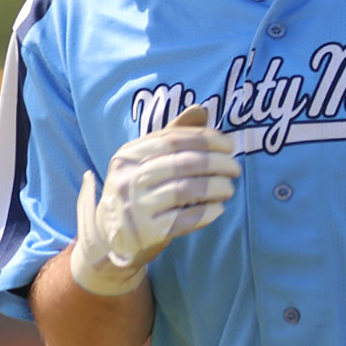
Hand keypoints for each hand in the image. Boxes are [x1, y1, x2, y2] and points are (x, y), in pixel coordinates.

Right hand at [69, 105, 240, 295]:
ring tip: (228, 188)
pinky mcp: (147, 232)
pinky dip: (207, 212)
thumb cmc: (137, 190)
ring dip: (216, 188)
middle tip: (234, 168)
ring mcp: (136, 207)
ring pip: (187, 190)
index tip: (229, 145)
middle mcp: (128, 178)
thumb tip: (200, 110)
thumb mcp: (145, 160)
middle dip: (217, 163)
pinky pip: (186, 219)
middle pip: (183, 163)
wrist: (111, 236)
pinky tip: (218, 209)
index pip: (173, 139)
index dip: (206, 139)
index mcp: (128, 155)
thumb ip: (172, 135)